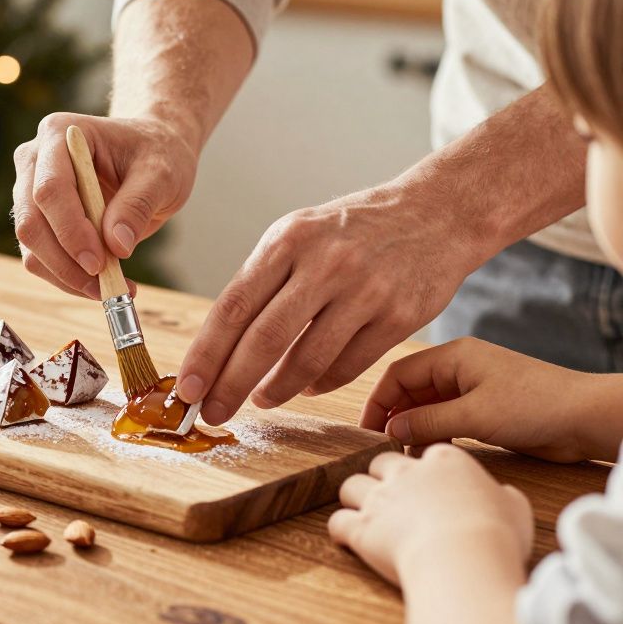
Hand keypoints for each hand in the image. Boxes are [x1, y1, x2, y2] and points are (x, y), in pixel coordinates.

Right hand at [12, 112, 197, 298]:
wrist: (150, 152)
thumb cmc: (156, 152)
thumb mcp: (161, 173)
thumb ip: (138, 205)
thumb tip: (116, 245)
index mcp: (59, 133)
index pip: (50, 189)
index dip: (70, 230)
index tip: (99, 263)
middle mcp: (34, 160)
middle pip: (31, 221)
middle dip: (65, 261)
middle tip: (106, 285)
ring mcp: (30, 191)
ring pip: (31, 246)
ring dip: (67, 275)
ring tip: (114, 285)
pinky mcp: (38, 219)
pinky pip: (41, 258)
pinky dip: (68, 277)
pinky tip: (103, 281)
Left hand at [177, 182, 480, 423]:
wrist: (436, 211)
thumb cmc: (353, 230)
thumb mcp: (300, 234)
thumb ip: (263, 282)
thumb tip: (220, 346)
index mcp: (288, 239)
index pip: (234, 306)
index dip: (206, 353)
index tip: (186, 387)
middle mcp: (325, 263)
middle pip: (264, 339)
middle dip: (230, 384)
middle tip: (210, 411)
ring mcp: (365, 290)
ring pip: (307, 360)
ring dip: (276, 389)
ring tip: (260, 400)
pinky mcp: (399, 316)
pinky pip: (347, 366)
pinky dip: (320, 384)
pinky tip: (307, 386)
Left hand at [329, 445, 531, 587]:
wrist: (464, 557)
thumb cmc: (496, 533)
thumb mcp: (515, 508)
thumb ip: (504, 497)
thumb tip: (504, 497)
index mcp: (445, 461)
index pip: (427, 453)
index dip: (426, 469)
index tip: (429, 482)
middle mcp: (406, 473)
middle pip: (380, 462)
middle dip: (381, 476)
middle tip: (390, 495)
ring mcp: (379, 499)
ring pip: (350, 484)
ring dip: (355, 498)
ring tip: (363, 513)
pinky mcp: (361, 527)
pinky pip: (338, 521)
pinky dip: (340, 530)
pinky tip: (347, 539)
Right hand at [363, 337, 621, 462]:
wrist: (586, 418)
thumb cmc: (536, 406)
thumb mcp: (474, 415)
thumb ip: (428, 422)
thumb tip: (391, 431)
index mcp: (454, 356)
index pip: (399, 374)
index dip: (378, 401)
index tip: (367, 430)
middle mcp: (459, 369)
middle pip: (410, 390)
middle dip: (393, 417)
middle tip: (382, 447)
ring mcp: (472, 389)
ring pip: (427, 407)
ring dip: (414, 428)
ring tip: (405, 455)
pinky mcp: (485, 410)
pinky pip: (446, 419)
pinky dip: (434, 434)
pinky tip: (431, 452)